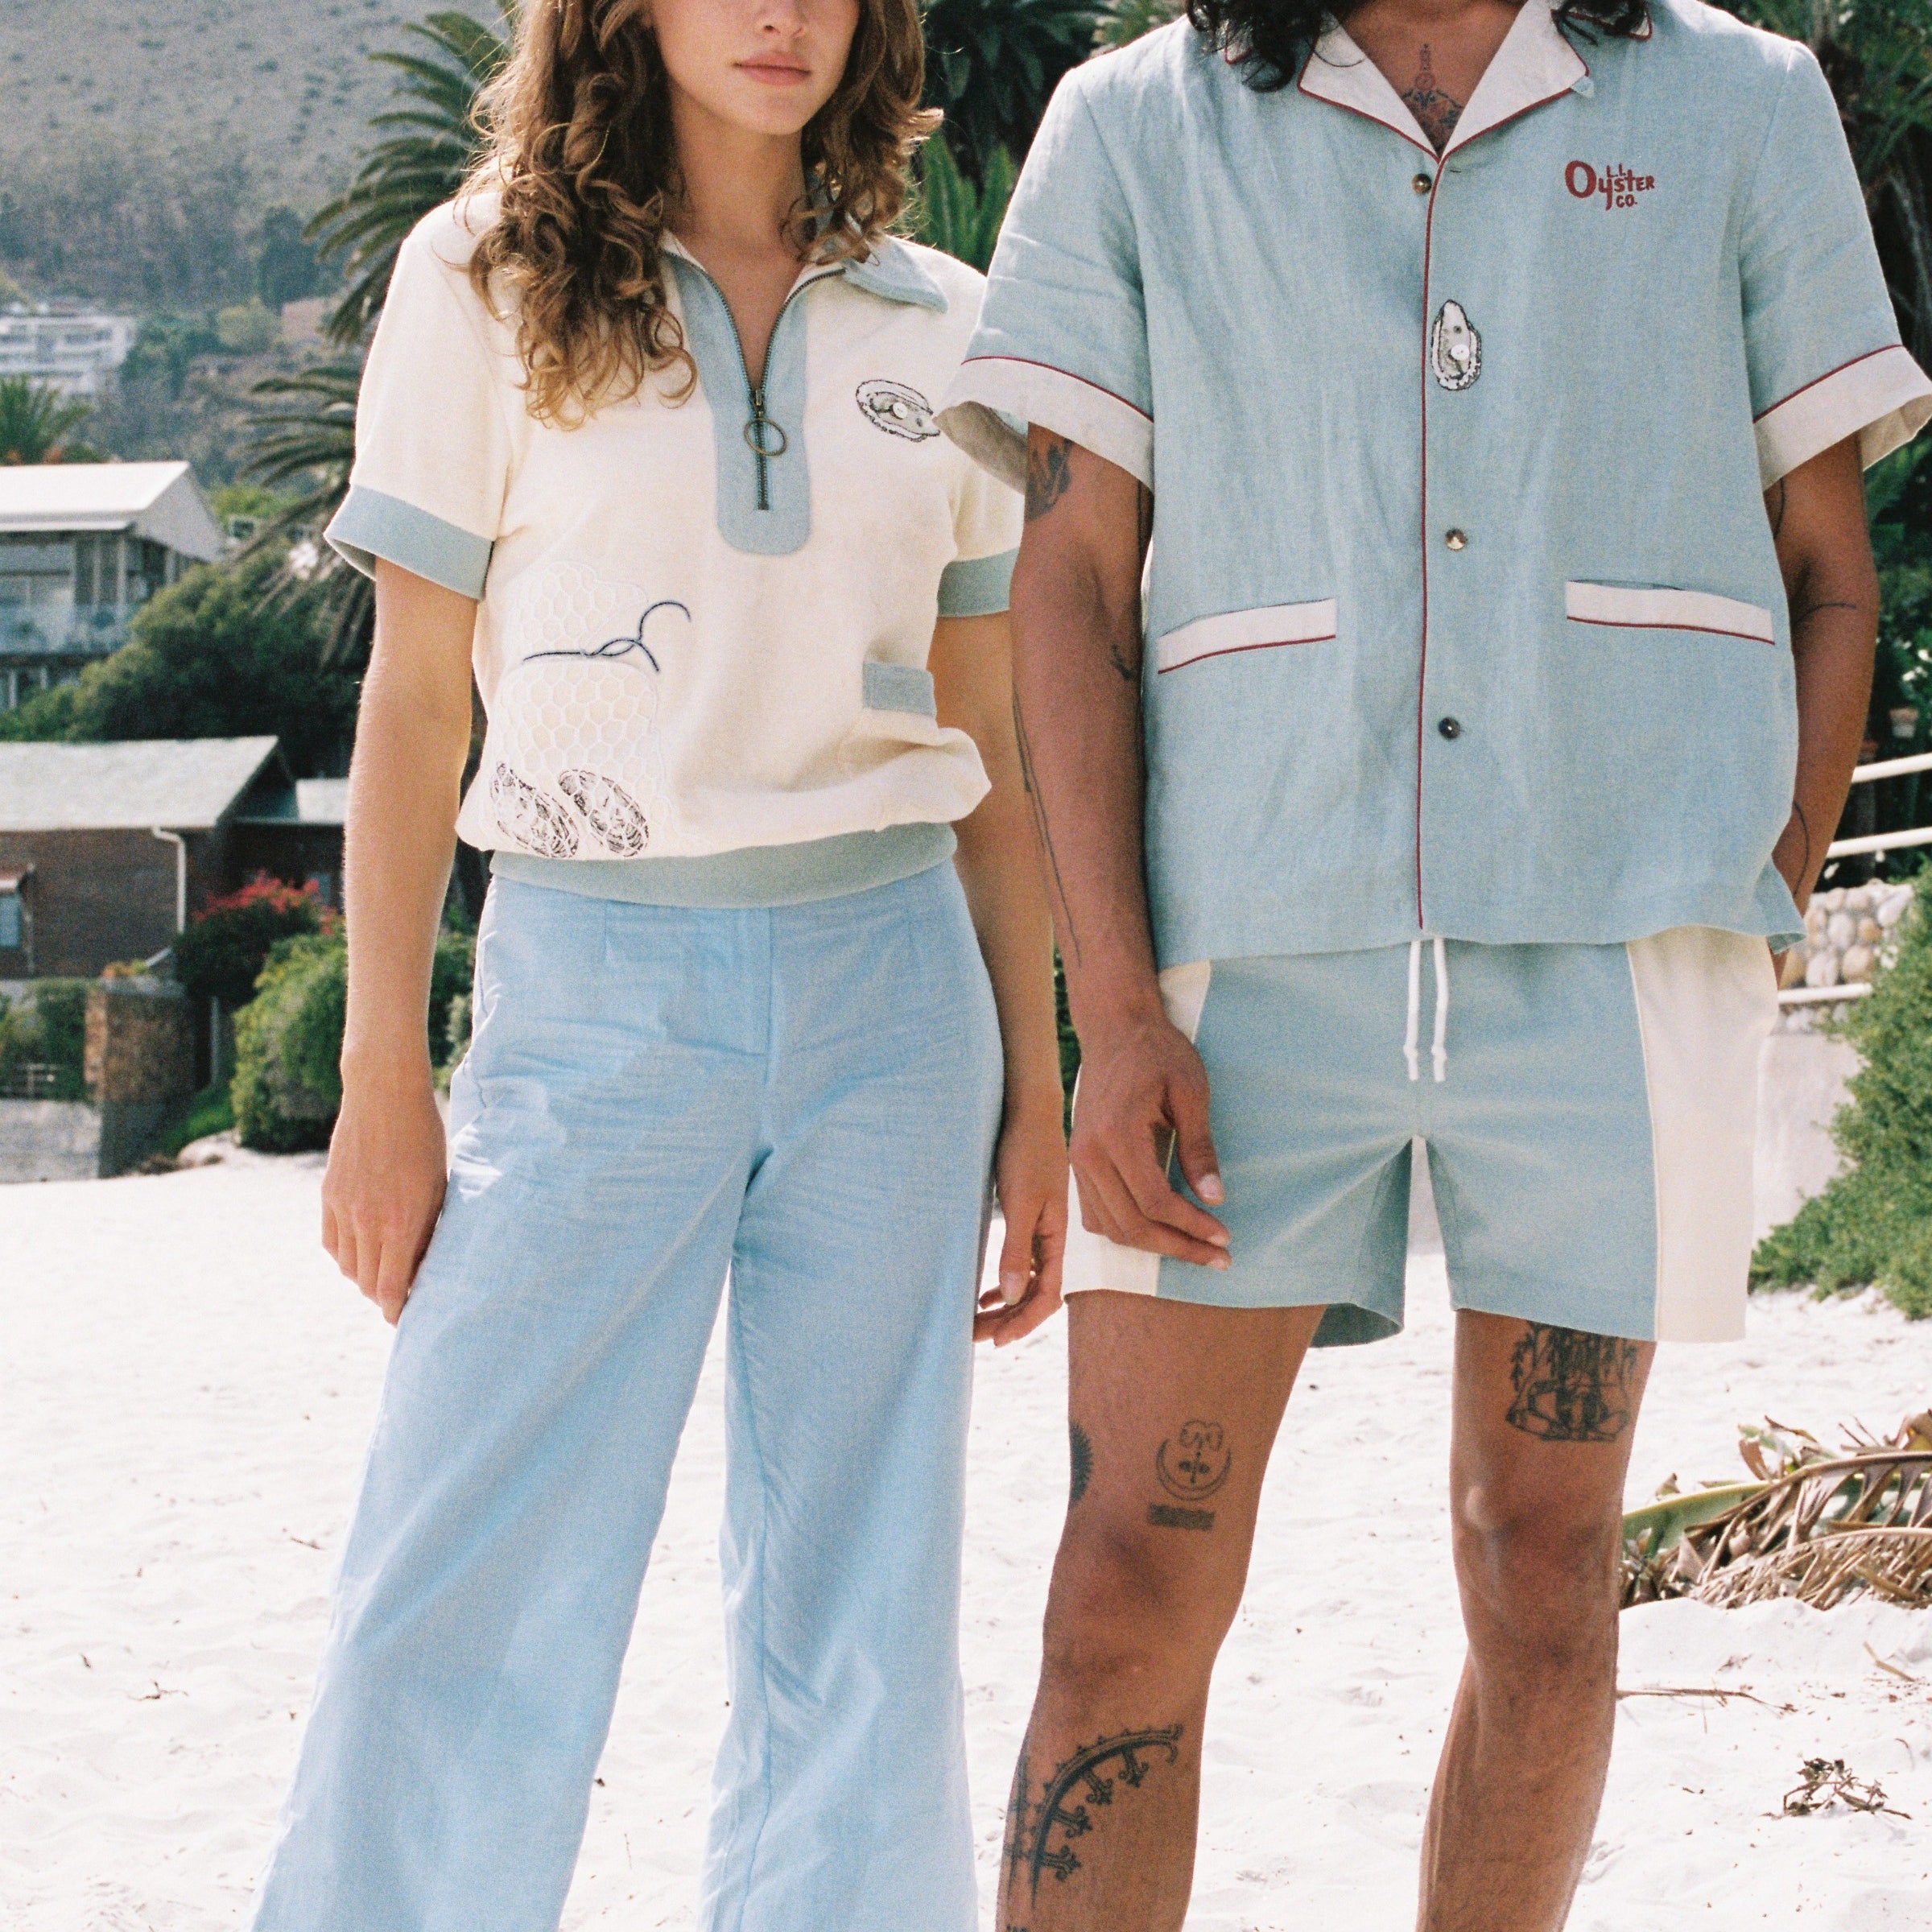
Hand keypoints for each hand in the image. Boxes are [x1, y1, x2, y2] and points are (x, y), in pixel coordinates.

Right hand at [321, 1060, 447, 1323]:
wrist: (384, 1095)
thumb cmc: (425, 1138)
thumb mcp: (439, 1186)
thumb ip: (429, 1229)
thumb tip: (424, 1268)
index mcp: (402, 1221)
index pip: (392, 1287)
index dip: (397, 1311)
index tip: (407, 1319)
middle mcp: (368, 1220)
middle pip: (368, 1284)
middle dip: (385, 1297)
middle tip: (401, 1297)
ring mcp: (343, 1208)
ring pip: (348, 1267)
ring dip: (365, 1278)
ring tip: (384, 1273)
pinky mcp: (328, 1196)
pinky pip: (332, 1244)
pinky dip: (346, 1256)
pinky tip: (362, 1252)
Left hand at [976, 1097, 1069, 1346]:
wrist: (1028, 1113)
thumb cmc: (1025, 1153)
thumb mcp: (1021, 1202)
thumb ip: (1015, 1249)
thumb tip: (1008, 1296)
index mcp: (1058, 1240)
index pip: (1047, 1297)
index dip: (1023, 1323)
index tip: (996, 1341)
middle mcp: (1053, 1241)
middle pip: (1035, 1296)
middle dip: (1008, 1321)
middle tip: (973, 1339)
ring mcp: (1041, 1232)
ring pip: (1025, 1283)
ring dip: (1004, 1306)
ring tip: (975, 1323)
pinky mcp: (1028, 1220)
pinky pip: (1020, 1266)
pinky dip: (1004, 1285)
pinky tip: (984, 1294)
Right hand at [1069, 1009, 1229, 1268]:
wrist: (1114, 1027)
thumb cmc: (1157, 1053)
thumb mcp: (1190, 1092)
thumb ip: (1199, 1148)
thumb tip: (1214, 1199)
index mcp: (1116, 1134)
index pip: (1153, 1201)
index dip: (1190, 1227)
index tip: (1224, 1238)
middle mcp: (1089, 1153)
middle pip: (1130, 1224)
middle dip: (1177, 1247)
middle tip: (1217, 1257)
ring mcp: (1078, 1159)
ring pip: (1110, 1226)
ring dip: (1153, 1245)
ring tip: (1194, 1249)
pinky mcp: (1077, 1161)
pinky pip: (1095, 1213)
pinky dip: (1126, 1230)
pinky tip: (1159, 1230)